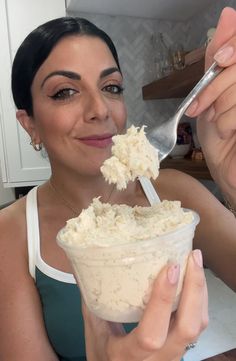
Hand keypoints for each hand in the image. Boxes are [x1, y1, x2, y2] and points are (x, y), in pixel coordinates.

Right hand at [82, 250, 207, 360]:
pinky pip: (198, 326)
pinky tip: (194, 280)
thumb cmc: (102, 354)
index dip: (162, 300)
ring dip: (200, 292)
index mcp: (127, 356)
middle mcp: (156, 360)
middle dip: (194, 290)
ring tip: (195, 261)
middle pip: (187, 329)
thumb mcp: (94, 331)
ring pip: (197, 327)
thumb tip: (87, 265)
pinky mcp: (182, 349)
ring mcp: (173, 357)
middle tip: (191, 257)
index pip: (150, 333)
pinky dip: (199, 300)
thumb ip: (94, 301)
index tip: (169, 269)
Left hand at [186, 7, 235, 202]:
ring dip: (220, 109)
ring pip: (235, 87)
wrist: (227, 171)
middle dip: (214, 88)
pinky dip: (227, 121)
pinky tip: (228, 133)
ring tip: (220, 126)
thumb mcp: (209, 95)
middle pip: (235, 63)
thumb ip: (216, 60)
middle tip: (206, 109)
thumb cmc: (219, 137)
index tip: (218, 60)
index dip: (231, 45)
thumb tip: (228, 15)